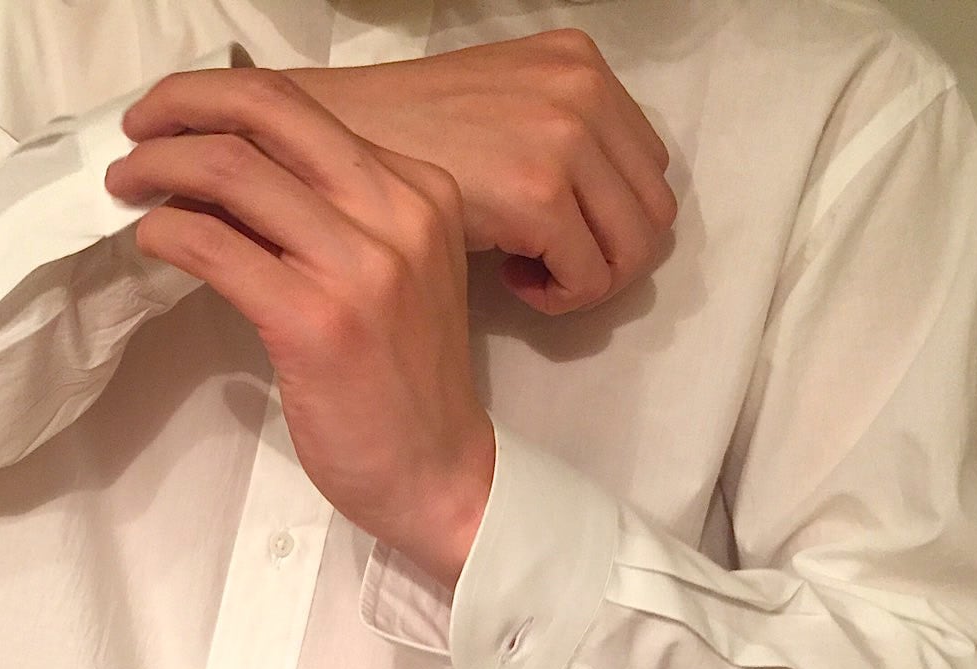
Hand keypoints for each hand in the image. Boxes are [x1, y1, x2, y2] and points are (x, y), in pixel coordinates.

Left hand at [106, 69, 494, 586]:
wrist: (440, 473)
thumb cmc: (405, 383)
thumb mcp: (393, 273)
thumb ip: (330, 217)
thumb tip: (222, 172)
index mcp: (420, 191)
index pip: (303, 109)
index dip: (220, 98)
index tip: (174, 116)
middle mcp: (399, 212)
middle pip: (266, 116)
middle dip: (180, 107)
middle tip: (134, 132)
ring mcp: (361, 266)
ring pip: (234, 170)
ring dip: (159, 167)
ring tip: (126, 185)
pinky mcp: (317, 321)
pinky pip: (216, 245)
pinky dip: (167, 231)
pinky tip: (152, 240)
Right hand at [286, 29, 676, 314]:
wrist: (325, 147)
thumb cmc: (400, 140)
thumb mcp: (497, 106)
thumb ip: (558, 134)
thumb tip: (603, 207)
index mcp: (578, 64)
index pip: (645, 165)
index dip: (608, 217)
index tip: (552, 236)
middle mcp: (582, 90)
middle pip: (652, 209)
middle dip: (607, 255)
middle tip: (545, 268)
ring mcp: (565, 137)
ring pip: (632, 248)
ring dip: (587, 278)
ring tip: (528, 276)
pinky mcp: (541, 191)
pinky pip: (589, 274)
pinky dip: (560, 296)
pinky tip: (511, 281)